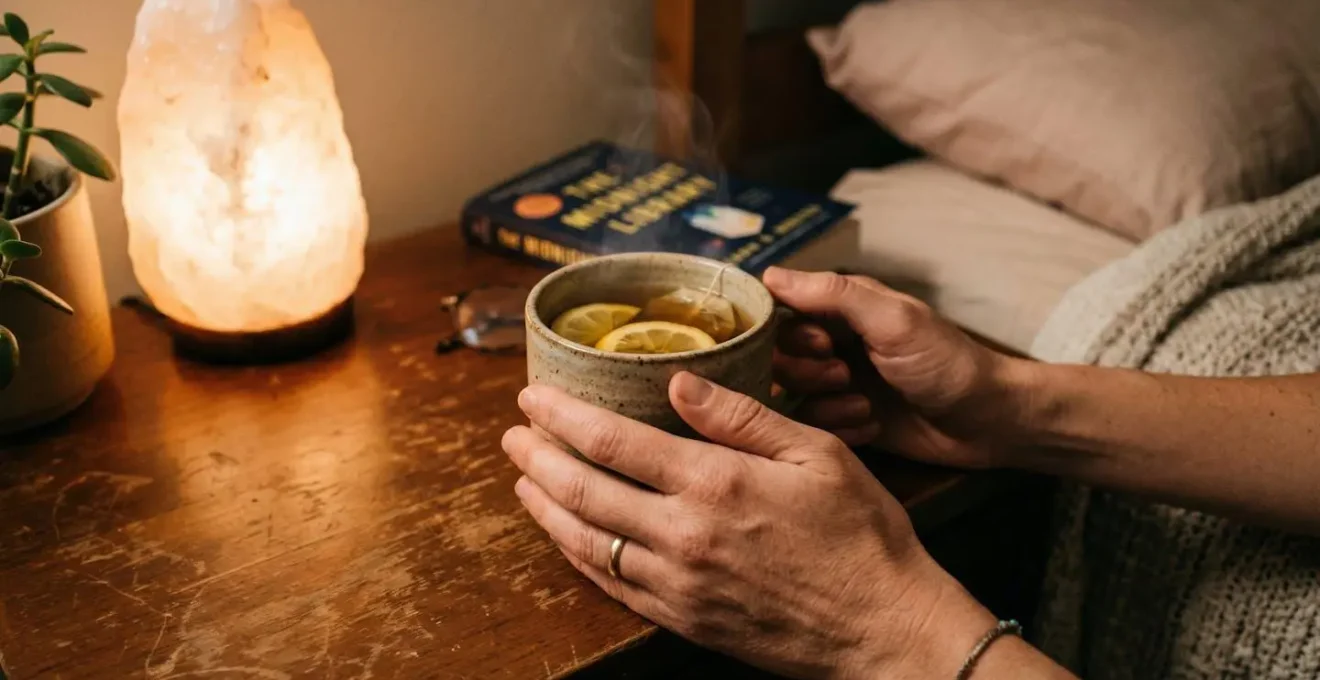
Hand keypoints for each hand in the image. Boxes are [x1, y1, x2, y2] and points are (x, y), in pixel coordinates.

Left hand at [502, 375, 995, 678]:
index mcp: (714, 483)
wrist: (884, 628)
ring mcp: (677, 583)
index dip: (563, 414)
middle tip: (512, 434)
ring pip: (584, 540)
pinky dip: (577, 554)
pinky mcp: (682, 618)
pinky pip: (609, 584)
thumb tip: (677, 380)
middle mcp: (682, 535)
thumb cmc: (862, 534)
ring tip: (523, 479)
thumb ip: (740, 415)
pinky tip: (566, 534)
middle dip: (537, 457)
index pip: (612, 440)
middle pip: (582, 489)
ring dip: (545, 506)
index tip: (533, 394)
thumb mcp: (816, 453)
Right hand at [765, 268, 1031, 469]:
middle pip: (778, 357)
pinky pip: (812, 426)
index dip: (787, 331)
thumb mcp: (892, 319)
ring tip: (865, 403)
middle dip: (808, 371)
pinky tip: (872, 425)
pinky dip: (839, 427)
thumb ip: (832, 296)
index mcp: (841, 309)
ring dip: (825, 402)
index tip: (821, 343)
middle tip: (844, 374)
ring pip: (792, 395)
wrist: (986, 420)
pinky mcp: (844, 421)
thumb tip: (769, 275)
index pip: (780, 311)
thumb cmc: (945, 361)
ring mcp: (837, 385)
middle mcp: (832, 343)